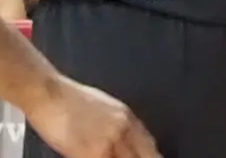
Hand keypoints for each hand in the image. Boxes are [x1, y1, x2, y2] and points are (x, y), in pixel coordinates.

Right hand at [28, 76, 158, 157]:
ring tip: (106, 157)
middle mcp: (122, 130)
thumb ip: (119, 126)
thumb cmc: (72, 100)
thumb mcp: (106, 108)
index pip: (149, 146)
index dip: (151, 156)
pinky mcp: (91, 154)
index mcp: (127, 118)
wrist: (51, 96)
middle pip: (141, 156)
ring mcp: (108, 144)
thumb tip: (126, 143)